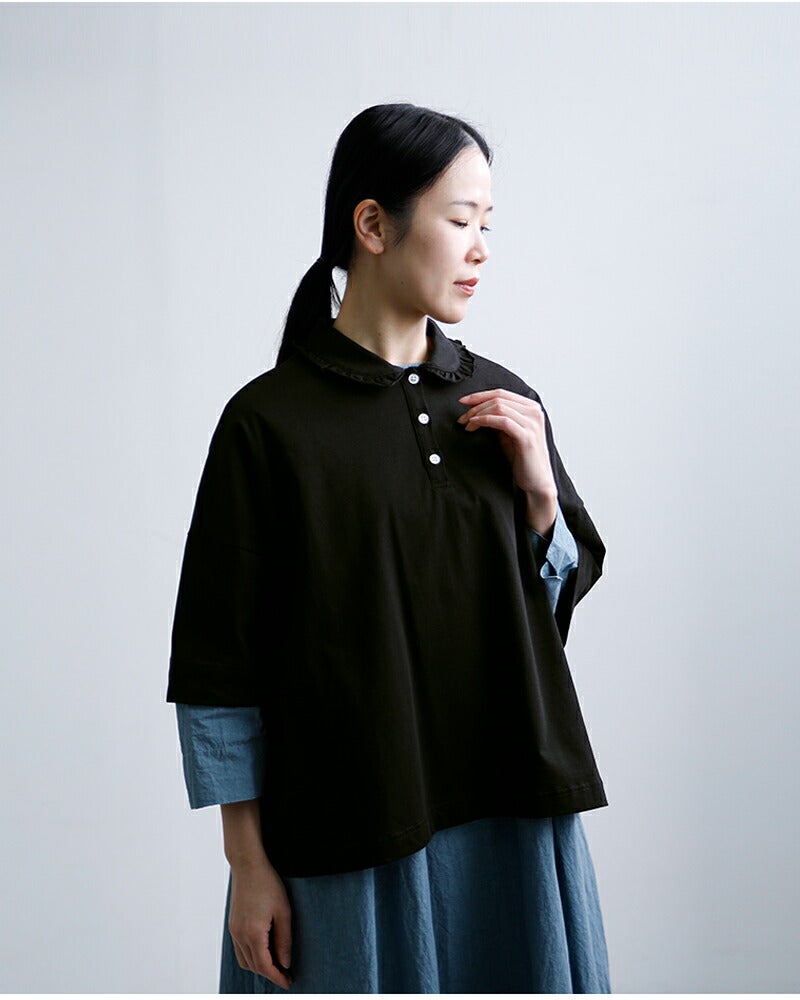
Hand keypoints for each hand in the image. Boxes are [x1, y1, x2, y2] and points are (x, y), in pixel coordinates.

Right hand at [228, 857, 293, 989]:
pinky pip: (239, 950)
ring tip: (276, 965)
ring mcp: (234, 930)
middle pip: (254, 966)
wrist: (247, 865)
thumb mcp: (284, 911)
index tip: (289, 982)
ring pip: (245, 960)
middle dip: (270, 974)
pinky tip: (263, 952)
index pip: (265, 966)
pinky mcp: (232, 924)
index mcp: (253, 933)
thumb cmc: (268, 883)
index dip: (277, 977)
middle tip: (286, 975)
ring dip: (259, 967)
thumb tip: (285, 962)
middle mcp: (240, 935)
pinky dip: (251, 957)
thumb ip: (284, 940)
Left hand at [458, 388, 557, 533]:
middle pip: (498, 398)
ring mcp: (532, 423)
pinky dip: (485, 420)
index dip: (480, 395)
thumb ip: (498, 419)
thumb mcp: (508, 433)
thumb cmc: (522, 458)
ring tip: (467, 424)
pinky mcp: (526, 436)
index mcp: (531, 408)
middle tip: (462, 418)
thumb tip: (478, 410)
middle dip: (475, 406)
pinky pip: (502, 421)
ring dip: (478, 414)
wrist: (536, 481)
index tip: (463, 402)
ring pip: (498, 407)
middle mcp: (534, 412)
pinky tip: (475, 426)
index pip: (501, 393)